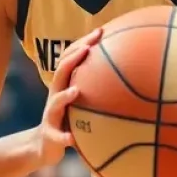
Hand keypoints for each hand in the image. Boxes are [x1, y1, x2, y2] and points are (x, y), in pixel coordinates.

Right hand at [34, 28, 101, 166]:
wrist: (43, 146)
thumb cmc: (69, 121)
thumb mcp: (81, 103)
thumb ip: (97, 90)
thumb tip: (133, 78)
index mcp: (64, 86)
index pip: (71, 59)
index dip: (83, 43)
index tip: (100, 30)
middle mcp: (56, 96)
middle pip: (62, 71)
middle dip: (74, 57)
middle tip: (89, 46)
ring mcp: (52, 115)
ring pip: (56, 102)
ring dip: (65, 96)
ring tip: (76, 91)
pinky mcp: (51, 136)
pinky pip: (58, 136)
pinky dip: (64, 136)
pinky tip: (72, 138)